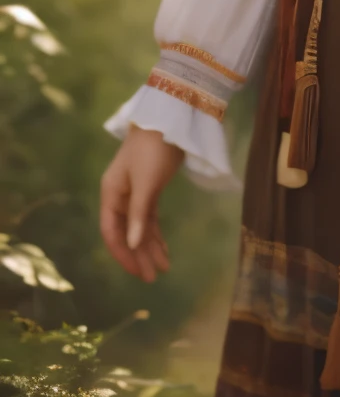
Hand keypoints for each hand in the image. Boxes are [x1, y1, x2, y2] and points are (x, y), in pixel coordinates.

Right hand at [100, 127, 183, 282]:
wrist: (170, 119)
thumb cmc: (154, 150)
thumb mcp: (146, 184)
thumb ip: (138, 215)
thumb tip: (131, 245)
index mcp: (111, 193)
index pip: (112, 231)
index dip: (122, 254)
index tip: (137, 272)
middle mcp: (120, 195)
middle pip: (127, 232)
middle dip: (139, 255)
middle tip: (153, 277)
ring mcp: (135, 192)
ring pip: (139, 227)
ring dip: (150, 247)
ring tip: (163, 268)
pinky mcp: (150, 188)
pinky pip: (149, 218)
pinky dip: (156, 233)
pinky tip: (163, 249)